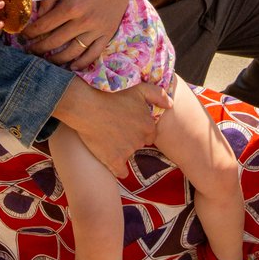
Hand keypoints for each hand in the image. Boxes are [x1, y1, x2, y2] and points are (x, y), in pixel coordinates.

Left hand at [23, 0, 139, 67]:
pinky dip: (82, 63)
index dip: (30, 33)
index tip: (22, 35)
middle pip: (55, 42)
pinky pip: (94, 54)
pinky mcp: (108, 33)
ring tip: (45, 60)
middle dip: (38, 48)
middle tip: (28, 50)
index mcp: (71, 6)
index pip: (44, 26)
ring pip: (73, 52)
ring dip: (56, 59)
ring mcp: (97, 29)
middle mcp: (84, 21)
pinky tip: (72, 66)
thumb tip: (38, 17)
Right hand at [55, 78, 171, 177]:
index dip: (140, 129)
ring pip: (129, 155)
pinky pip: (121, 171)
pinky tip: (111, 159)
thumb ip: (159, 95)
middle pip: (139, 144)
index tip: (129, 124)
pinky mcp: (114, 160)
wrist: (87, 105)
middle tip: (118, 128)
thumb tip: (171, 105)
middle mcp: (140, 140)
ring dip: (123, 149)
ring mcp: (128, 152)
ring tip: (109, 137)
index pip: (150, 134)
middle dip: (132, 138)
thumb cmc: (112, 94)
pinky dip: (117, 167)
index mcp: (148, 125)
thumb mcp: (139, 88)